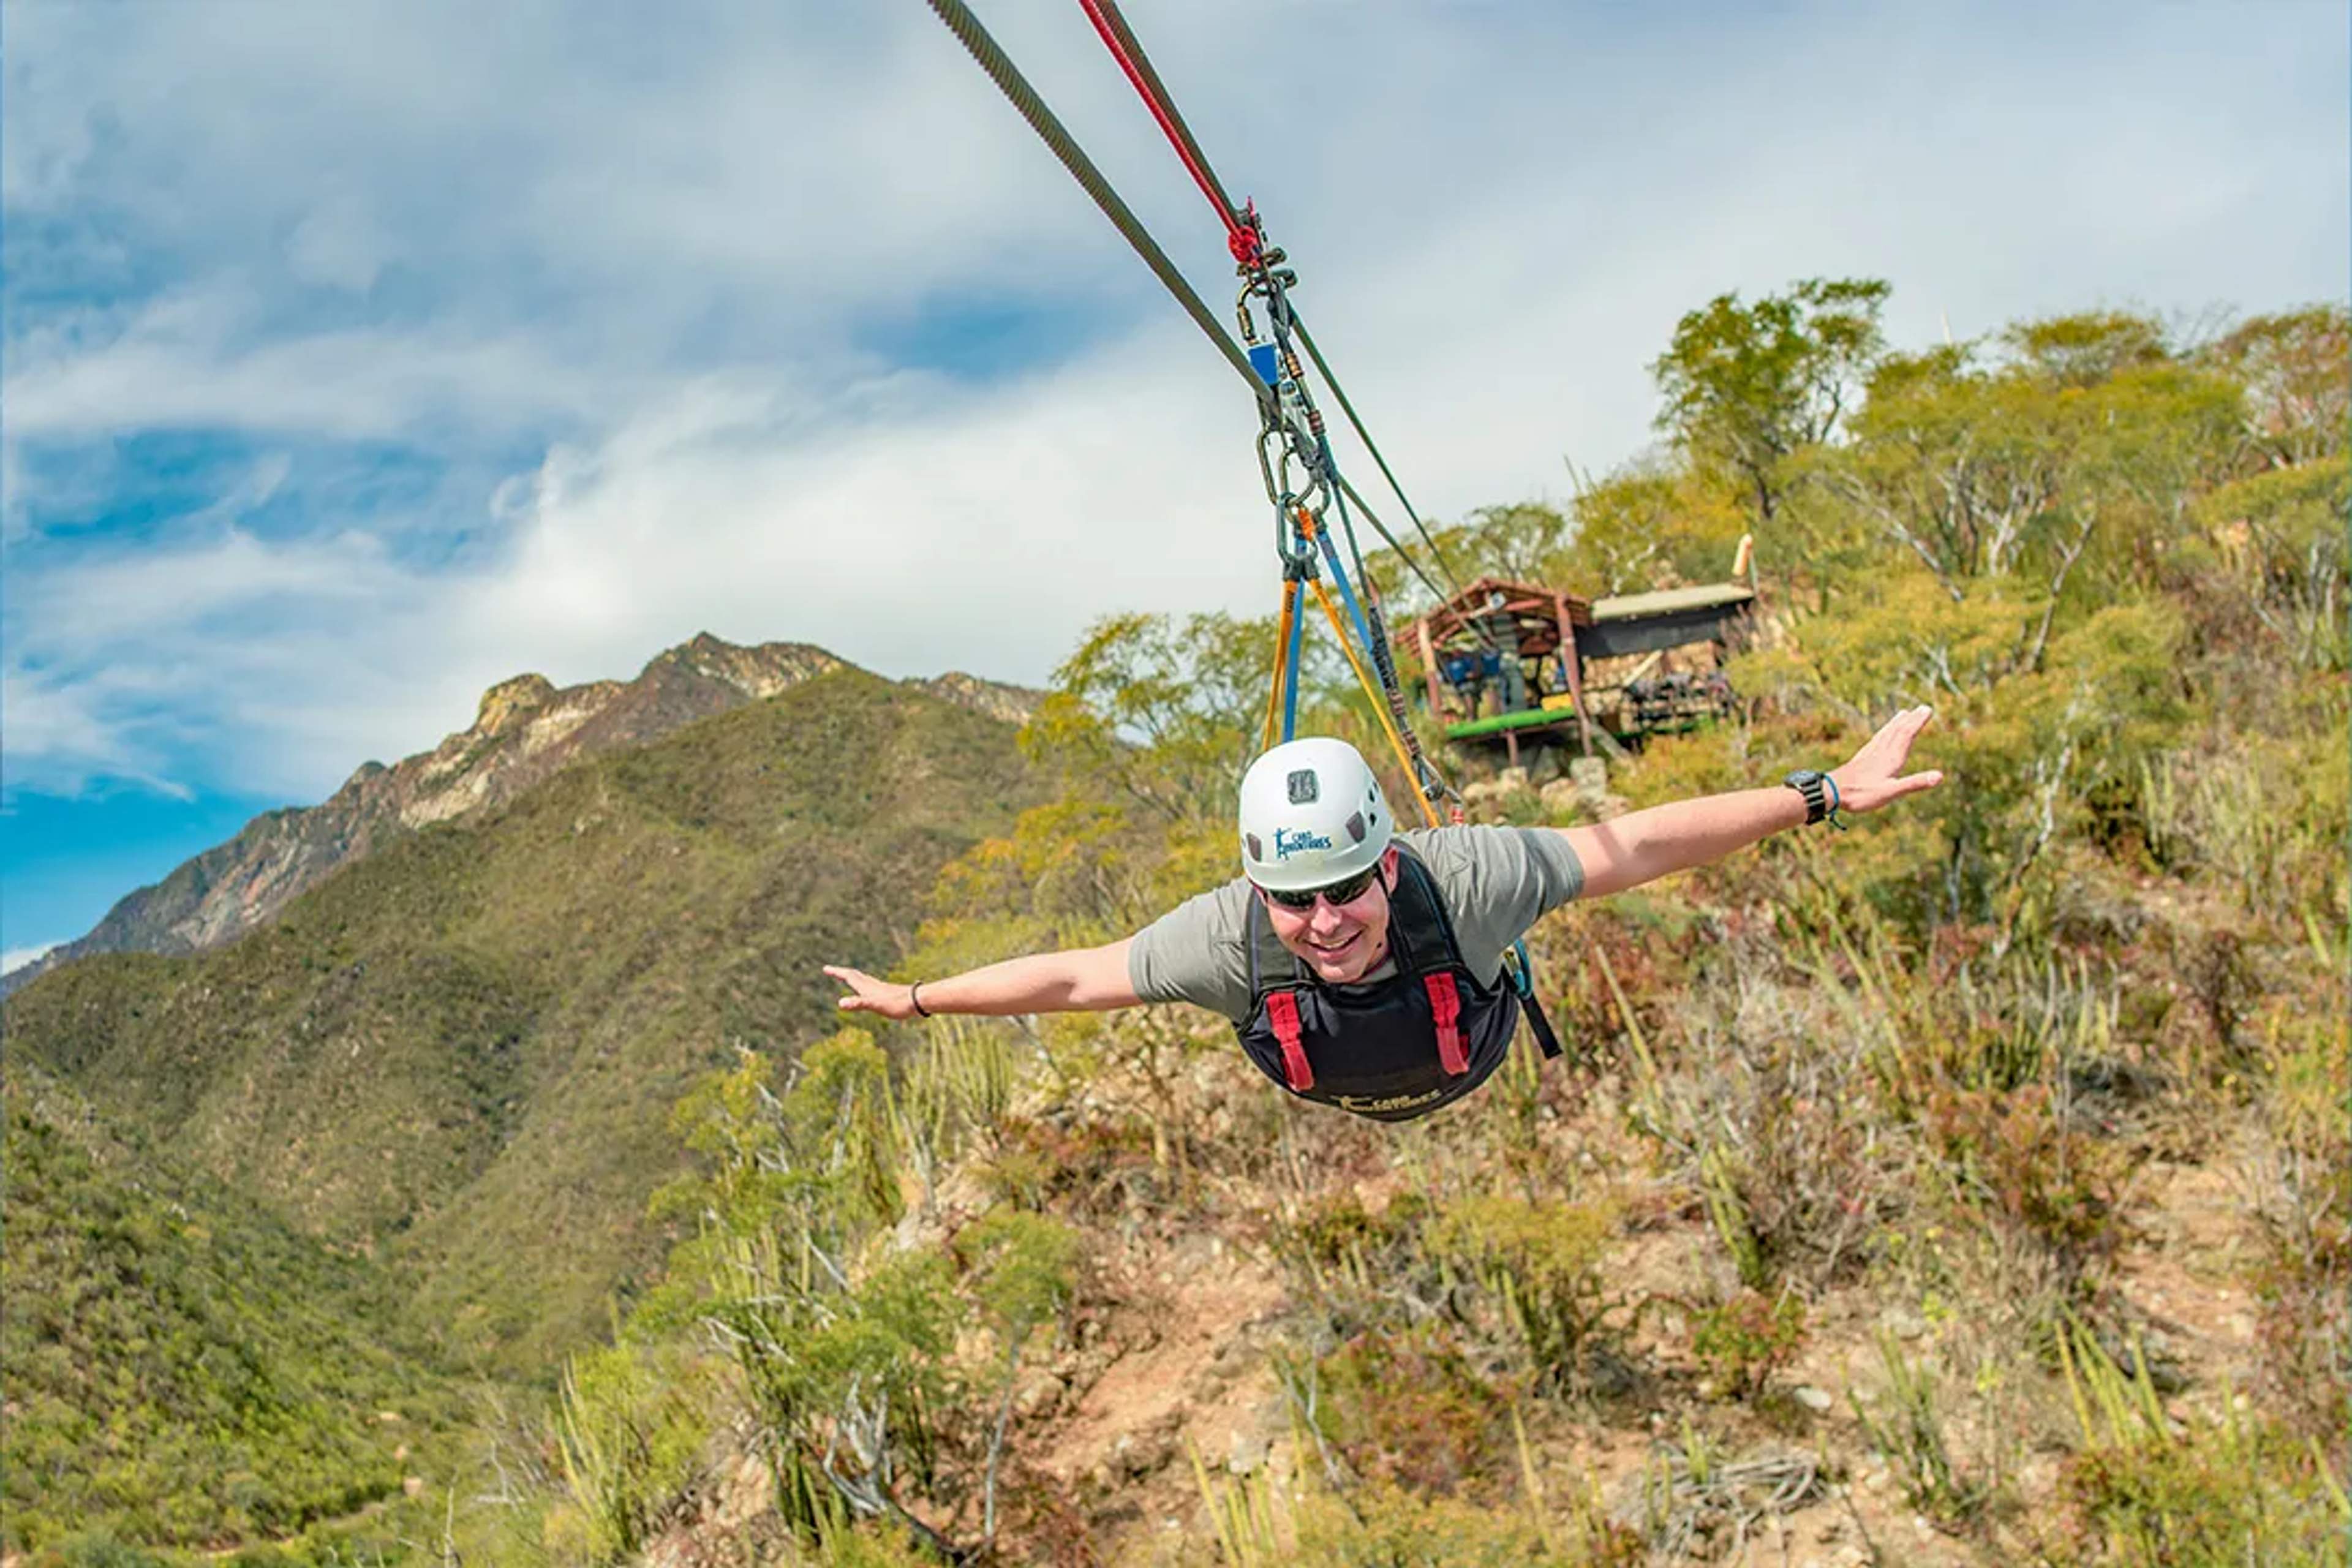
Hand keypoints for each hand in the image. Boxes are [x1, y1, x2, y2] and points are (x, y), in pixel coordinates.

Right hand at [824, 965, 920, 1020]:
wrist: (918, 1001)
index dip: (836, 972)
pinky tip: (871, 991)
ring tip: (849, 977)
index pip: (848, 976)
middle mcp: (873, 985)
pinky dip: (866, 986)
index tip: (825, 968)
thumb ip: (857, 1004)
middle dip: (842, 973)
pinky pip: (872, 987)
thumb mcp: (874, 1005)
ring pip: (864, 980)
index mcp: (867, 987)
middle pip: (855, 975)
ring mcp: (881, 988)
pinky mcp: (888, 993)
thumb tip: (840, 1003)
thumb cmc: (896, 1004)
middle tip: (832, 971)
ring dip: (854, 977)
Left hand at [1828, 705, 1944, 814]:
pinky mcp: (1860, 760)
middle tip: (1922, 708)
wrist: (1829, 792)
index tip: (1927, 709)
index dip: (1918, 722)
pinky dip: (1882, 734)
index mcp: (1891, 759)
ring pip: (1885, 735)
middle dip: (1911, 720)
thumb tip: (1940, 776)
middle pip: (1898, 731)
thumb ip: (1914, 783)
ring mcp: (1869, 755)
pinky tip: (1880, 736)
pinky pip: (1874, 742)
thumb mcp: (1891, 792)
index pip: (1907, 735)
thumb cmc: (1860, 794)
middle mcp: (1880, 753)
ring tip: (1902, 714)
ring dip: (1896, 723)